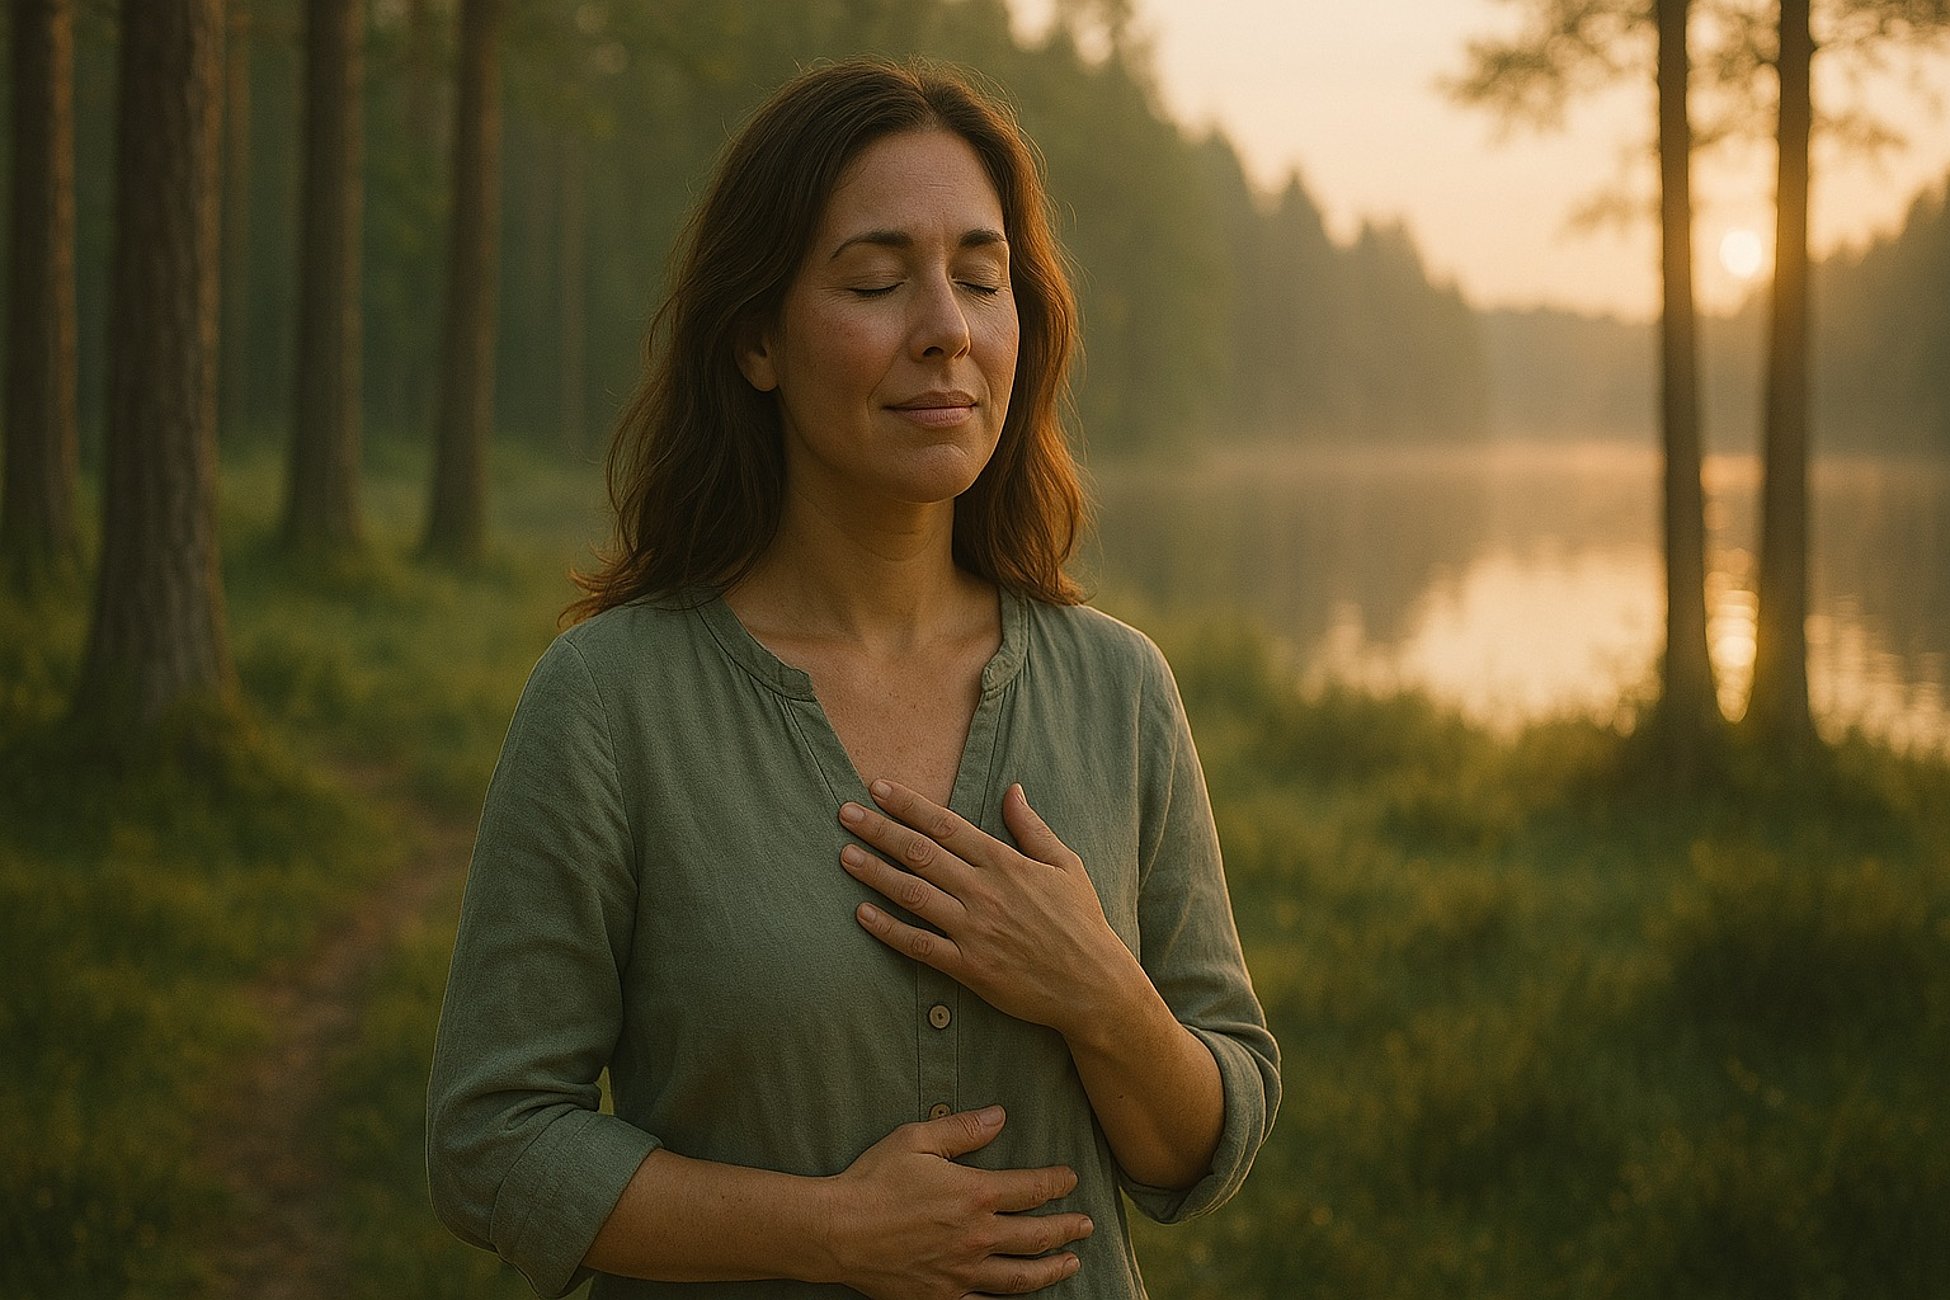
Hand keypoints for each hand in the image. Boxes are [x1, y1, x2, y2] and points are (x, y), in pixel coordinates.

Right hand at [820, 1105, 1092, 1297]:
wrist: (837, 1232)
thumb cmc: (874, 1180)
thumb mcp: (916, 1139)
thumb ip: (962, 1128)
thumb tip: (1000, 1115)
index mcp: (975, 1195)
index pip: (1032, 1189)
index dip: (1057, 1183)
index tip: (1071, 1179)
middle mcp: (977, 1237)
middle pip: (1037, 1236)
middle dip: (1067, 1229)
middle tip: (1086, 1226)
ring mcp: (962, 1273)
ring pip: (1021, 1277)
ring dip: (1052, 1270)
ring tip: (1071, 1265)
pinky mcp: (943, 1297)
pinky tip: (1022, 1299)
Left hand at [838, 780, 1140, 1036]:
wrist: (1093, 985)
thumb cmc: (1081, 922)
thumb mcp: (1066, 865)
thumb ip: (1032, 828)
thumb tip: (1012, 790)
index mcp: (1005, 863)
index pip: (946, 825)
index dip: (908, 805)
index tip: (878, 788)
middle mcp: (984, 892)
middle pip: (920, 853)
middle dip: (879, 830)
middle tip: (845, 813)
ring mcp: (974, 930)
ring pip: (912, 894)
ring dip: (875, 873)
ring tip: (845, 855)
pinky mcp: (969, 966)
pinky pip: (919, 945)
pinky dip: (888, 929)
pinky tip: (862, 914)